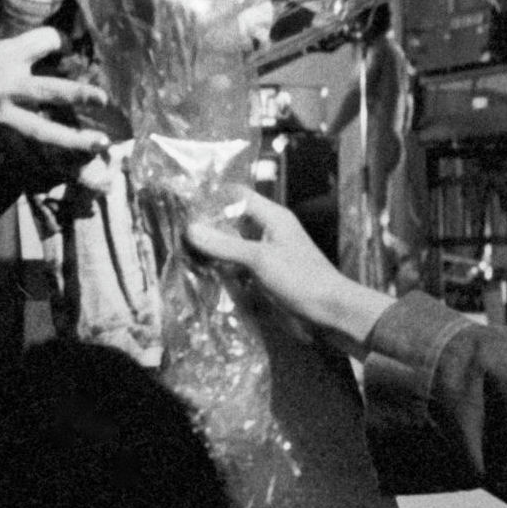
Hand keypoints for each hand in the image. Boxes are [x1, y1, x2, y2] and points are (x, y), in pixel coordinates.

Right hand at [0, 21, 110, 154]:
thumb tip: (4, 33)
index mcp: (3, 55)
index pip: (44, 42)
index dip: (53, 43)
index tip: (57, 48)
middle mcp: (8, 86)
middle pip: (55, 91)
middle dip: (83, 95)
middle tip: (104, 99)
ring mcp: (1, 117)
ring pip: (46, 131)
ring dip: (75, 139)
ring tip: (100, 145)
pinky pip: (24, 152)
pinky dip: (45, 162)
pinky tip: (64, 172)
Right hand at [183, 193, 394, 351]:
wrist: (332, 313)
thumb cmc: (301, 279)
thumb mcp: (260, 260)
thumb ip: (225, 245)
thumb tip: (189, 228)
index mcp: (272, 217)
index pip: (237, 194)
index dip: (212, 195)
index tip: (183, 201)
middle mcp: (268, 231)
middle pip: (232, 220)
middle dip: (207, 225)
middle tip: (175, 229)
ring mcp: (267, 254)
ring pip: (233, 245)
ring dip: (213, 249)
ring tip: (181, 250)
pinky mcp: (266, 275)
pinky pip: (239, 266)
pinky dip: (223, 268)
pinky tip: (202, 273)